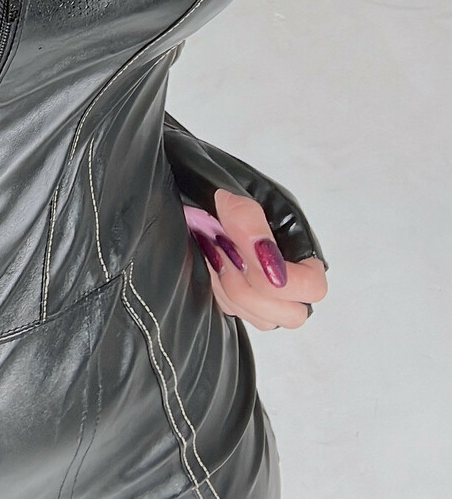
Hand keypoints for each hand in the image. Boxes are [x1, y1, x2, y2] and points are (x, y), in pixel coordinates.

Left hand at [183, 189, 328, 329]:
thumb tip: (269, 263)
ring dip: (230, 290)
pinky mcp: (239, 294)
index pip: (312, 286)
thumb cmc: (215, 179)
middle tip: (222, 251)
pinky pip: (236, 312)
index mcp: (298, 240)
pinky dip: (218, 291)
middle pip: (291, 314)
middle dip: (251, 289)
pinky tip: (206, 260)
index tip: (244, 254)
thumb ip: (250, 221)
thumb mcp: (234, 188)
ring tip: (210, 250)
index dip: (284, 282)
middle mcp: (289, 268)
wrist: (185, 178)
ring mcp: (265, 285)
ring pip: (263, 319)